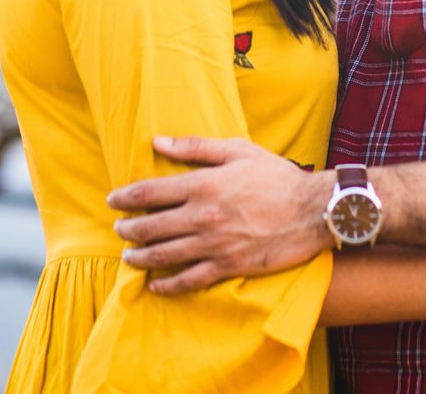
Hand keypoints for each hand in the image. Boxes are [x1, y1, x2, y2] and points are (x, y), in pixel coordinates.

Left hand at [107, 135, 332, 293]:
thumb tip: (158, 140)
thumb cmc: (276, 175)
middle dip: (129, 228)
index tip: (113, 200)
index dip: (127, 197)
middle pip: (151, 226)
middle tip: (118, 228)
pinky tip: (156, 285)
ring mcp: (214, 245)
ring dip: (141, 257)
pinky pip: (189, 280)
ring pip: (164, 255)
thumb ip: (195, 147)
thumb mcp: (237, 150)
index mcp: (203, 184)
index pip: (151, 192)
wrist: (312, 210)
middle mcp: (202, 216)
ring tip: (128, 257)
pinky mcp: (228, 266)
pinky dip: (168, 284)